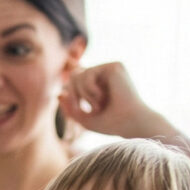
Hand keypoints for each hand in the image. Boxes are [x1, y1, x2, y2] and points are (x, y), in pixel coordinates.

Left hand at [59, 62, 173, 139]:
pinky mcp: (115, 66)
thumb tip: (59, 93)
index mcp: (101, 85)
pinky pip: (87, 73)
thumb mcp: (85, 119)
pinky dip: (88, 90)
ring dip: (82, 94)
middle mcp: (106, 75)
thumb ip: (71, 109)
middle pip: (74, 76)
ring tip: (96, 106)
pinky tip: (101, 98)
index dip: (70, 85)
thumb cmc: (111, 124)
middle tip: (80, 109)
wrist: (130, 123)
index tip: (71, 103)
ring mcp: (111, 69)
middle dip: (73, 94)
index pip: (78, 78)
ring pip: (78, 74)